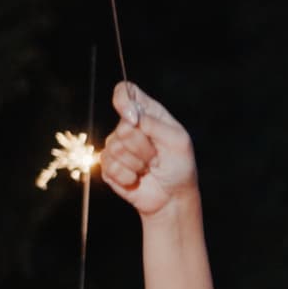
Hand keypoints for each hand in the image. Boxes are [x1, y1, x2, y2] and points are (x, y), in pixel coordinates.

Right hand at [101, 82, 197, 218]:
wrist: (172, 197)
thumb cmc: (179, 166)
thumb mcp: (177, 141)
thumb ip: (154, 124)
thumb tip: (131, 116)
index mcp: (147, 113)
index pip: (126, 91)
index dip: (123, 101)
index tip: (134, 120)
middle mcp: (129, 126)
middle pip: (123, 127)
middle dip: (143, 147)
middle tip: (157, 157)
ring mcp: (116, 145)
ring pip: (116, 148)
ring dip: (138, 164)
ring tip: (149, 168)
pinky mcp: (108, 165)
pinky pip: (109, 166)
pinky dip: (128, 176)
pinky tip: (137, 178)